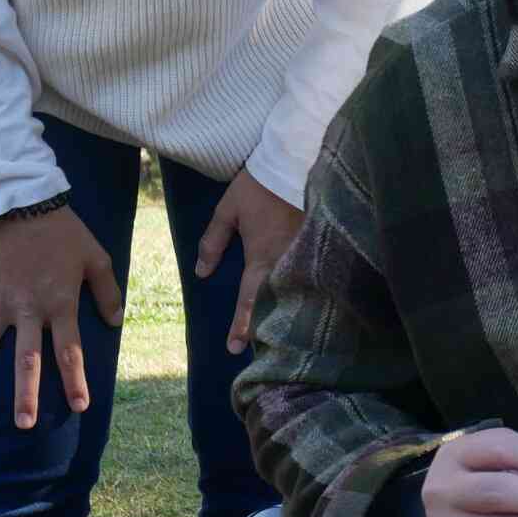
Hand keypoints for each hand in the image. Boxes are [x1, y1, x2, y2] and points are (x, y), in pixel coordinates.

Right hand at [0, 205, 124, 429]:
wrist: (25, 202)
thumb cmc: (66, 233)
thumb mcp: (98, 258)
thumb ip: (109, 292)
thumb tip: (116, 322)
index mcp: (61, 305)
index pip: (70, 352)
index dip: (74, 380)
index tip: (79, 406)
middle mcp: (29, 308)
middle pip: (26, 359)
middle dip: (25, 394)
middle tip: (24, 424)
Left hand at [196, 170, 305, 354]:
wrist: (295, 163)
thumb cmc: (258, 187)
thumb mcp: (227, 211)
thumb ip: (213, 242)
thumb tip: (201, 273)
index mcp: (261, 257)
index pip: (250, 299)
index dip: (242, 325)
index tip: (234, 348)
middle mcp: (285, 262)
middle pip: (277, 303)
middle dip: (268, 328)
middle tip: (261, 353)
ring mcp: (305, 255)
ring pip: (295, 292)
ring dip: (286, 314)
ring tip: (282, 337)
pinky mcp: (316, 246)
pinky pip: (308, 275)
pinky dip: (303, 292)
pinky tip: (304, 304)